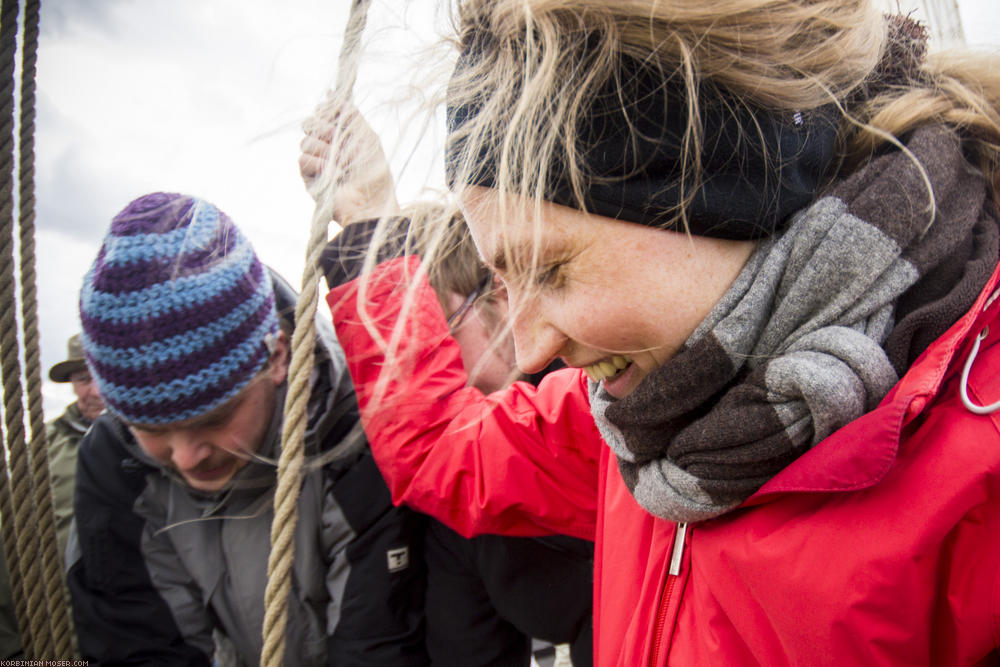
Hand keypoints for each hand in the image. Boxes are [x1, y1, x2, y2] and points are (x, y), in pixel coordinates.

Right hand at [300, 93, 399, 223]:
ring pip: (305, 141)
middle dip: (324, 129)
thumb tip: (331, 91)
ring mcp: (317, 162)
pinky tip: (333, 175)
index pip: (322, 112)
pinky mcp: (309, 179)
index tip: (339, 121)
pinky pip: (303, 159)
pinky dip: (319, 165)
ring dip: (325, 150)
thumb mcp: (366, 136)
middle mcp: (327, 147)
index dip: (328, 113)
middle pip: (309, 123)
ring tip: (341, 164)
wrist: (371, 201)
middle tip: (339, 143)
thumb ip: (348, 113)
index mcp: (341, 135)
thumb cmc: (374, 171)